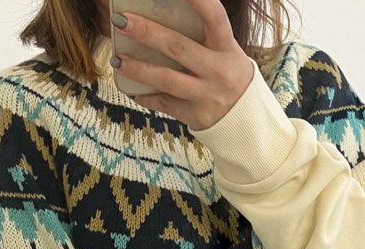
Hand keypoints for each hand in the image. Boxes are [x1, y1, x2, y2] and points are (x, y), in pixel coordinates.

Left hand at [110, 1, 254, 127]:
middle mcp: (218, 71)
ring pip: (167, 80)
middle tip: (122, 21)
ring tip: (117, 60)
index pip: (215, 17)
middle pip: (179, 48)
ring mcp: (207, 95)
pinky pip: (165, 104)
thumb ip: (203, 36)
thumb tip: (161, 15)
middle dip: (148, 33)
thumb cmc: (229, 76)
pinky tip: (133, 90)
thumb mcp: (226, 52)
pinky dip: (146, 97)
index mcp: (227, 48)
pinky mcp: (196, 116)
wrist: (246, 121)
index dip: (199, 0)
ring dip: (138, 70)